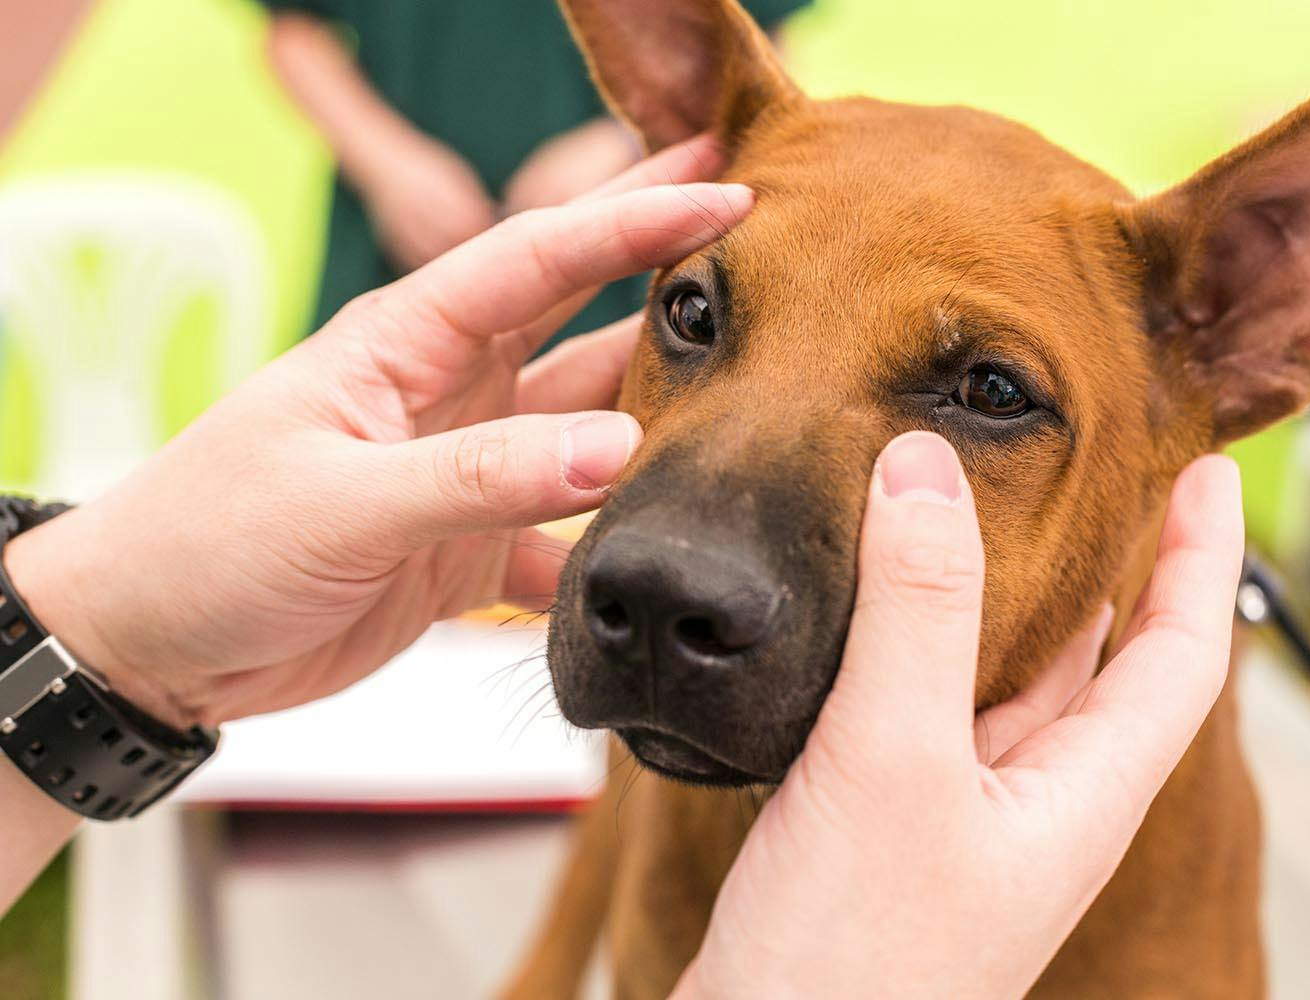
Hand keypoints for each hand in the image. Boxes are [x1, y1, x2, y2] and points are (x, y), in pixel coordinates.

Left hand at [4, 136, 744, 730]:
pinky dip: (614, 547)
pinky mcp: (470, 549)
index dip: (633, 217)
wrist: (150, 646)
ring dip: (661, 420)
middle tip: (767, 252)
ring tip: (755, 404)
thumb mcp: (341, 499)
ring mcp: (467, 471)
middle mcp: (451, 393)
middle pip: (581, 322)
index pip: (537, 258)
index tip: (726, 185)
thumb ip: (480, 475)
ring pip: (590, 431)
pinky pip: (567, 538)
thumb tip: (617, 449)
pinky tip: (668, 557)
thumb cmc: (205, 542)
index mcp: (407, 342)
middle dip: (667, 281)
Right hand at [678, 434, 1243, 998]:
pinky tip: (878, 615)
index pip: (1181, 656)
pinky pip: (928, 710)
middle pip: (1103, 668)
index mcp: (1080, 796)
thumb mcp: (892, 760)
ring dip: (1008, 603)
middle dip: (1107, 571)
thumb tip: (922, 465)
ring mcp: (962, 819)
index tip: (1204, 472)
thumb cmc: (850, 958)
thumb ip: (913, 612)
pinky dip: (920, 645)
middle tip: (1091, 480)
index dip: (1200, 557)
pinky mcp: (891, 825)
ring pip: (1008, 685)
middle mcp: (1035, 806)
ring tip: (987, 523)